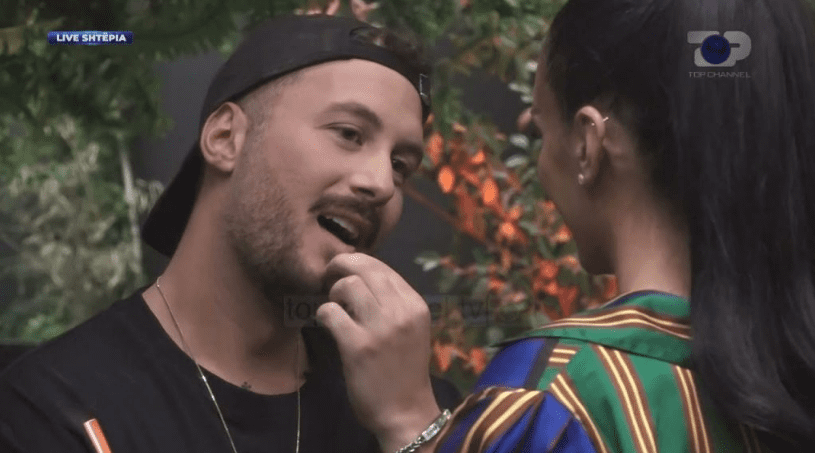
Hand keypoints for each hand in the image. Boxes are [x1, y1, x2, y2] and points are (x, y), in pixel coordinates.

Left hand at [316, 253, 441, 451]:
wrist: (405, 411)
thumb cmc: (404, 369)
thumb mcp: (411, 328)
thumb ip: (392, 302)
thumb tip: (360, 274)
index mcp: (416, 304)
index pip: (383, 266)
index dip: (358, 263)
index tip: (344, 272)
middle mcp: (401, 311)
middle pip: (364, 267)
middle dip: (339, 265)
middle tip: (327, 276)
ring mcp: (380, 328)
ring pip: (347, 285)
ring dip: (332, 293)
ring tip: (334, 307)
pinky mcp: (358, 346)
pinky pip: (331, 312)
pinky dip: (323, 313)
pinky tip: (326, 323)